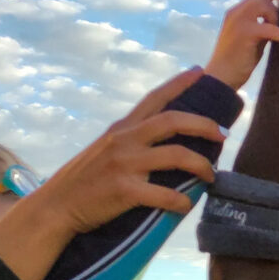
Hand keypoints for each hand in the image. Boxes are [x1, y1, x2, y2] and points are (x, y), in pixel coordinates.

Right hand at [0, 70, 225, 279]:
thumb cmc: (83, 182)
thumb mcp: (104, 150)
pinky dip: (182, 202)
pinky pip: (165, 195)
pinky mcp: (124, 190)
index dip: (179, 83)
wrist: (55, 208)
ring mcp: (124, 164)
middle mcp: (124, 140)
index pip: (154, 99)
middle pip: (173, 121)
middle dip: (204, 125)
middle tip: (223, 135)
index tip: (200, 71)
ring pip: (176, 155)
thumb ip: (130, 141)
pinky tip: (186, 206)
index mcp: (121, 129)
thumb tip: (160, 141)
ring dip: (201, 166)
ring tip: (211, 176)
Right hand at [205, 0, 278, 89]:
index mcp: (234, 13)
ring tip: (278, 36)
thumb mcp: (251, 39)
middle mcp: (235, 13)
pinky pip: (271, 27)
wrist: (221, 77)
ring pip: (264, 4)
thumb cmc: (237, 62)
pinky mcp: (246, 33)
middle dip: (274, 9)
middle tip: (277, 29)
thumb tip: (278, 22)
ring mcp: (239, 21)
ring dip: (275, 19)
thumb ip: (261, 27)